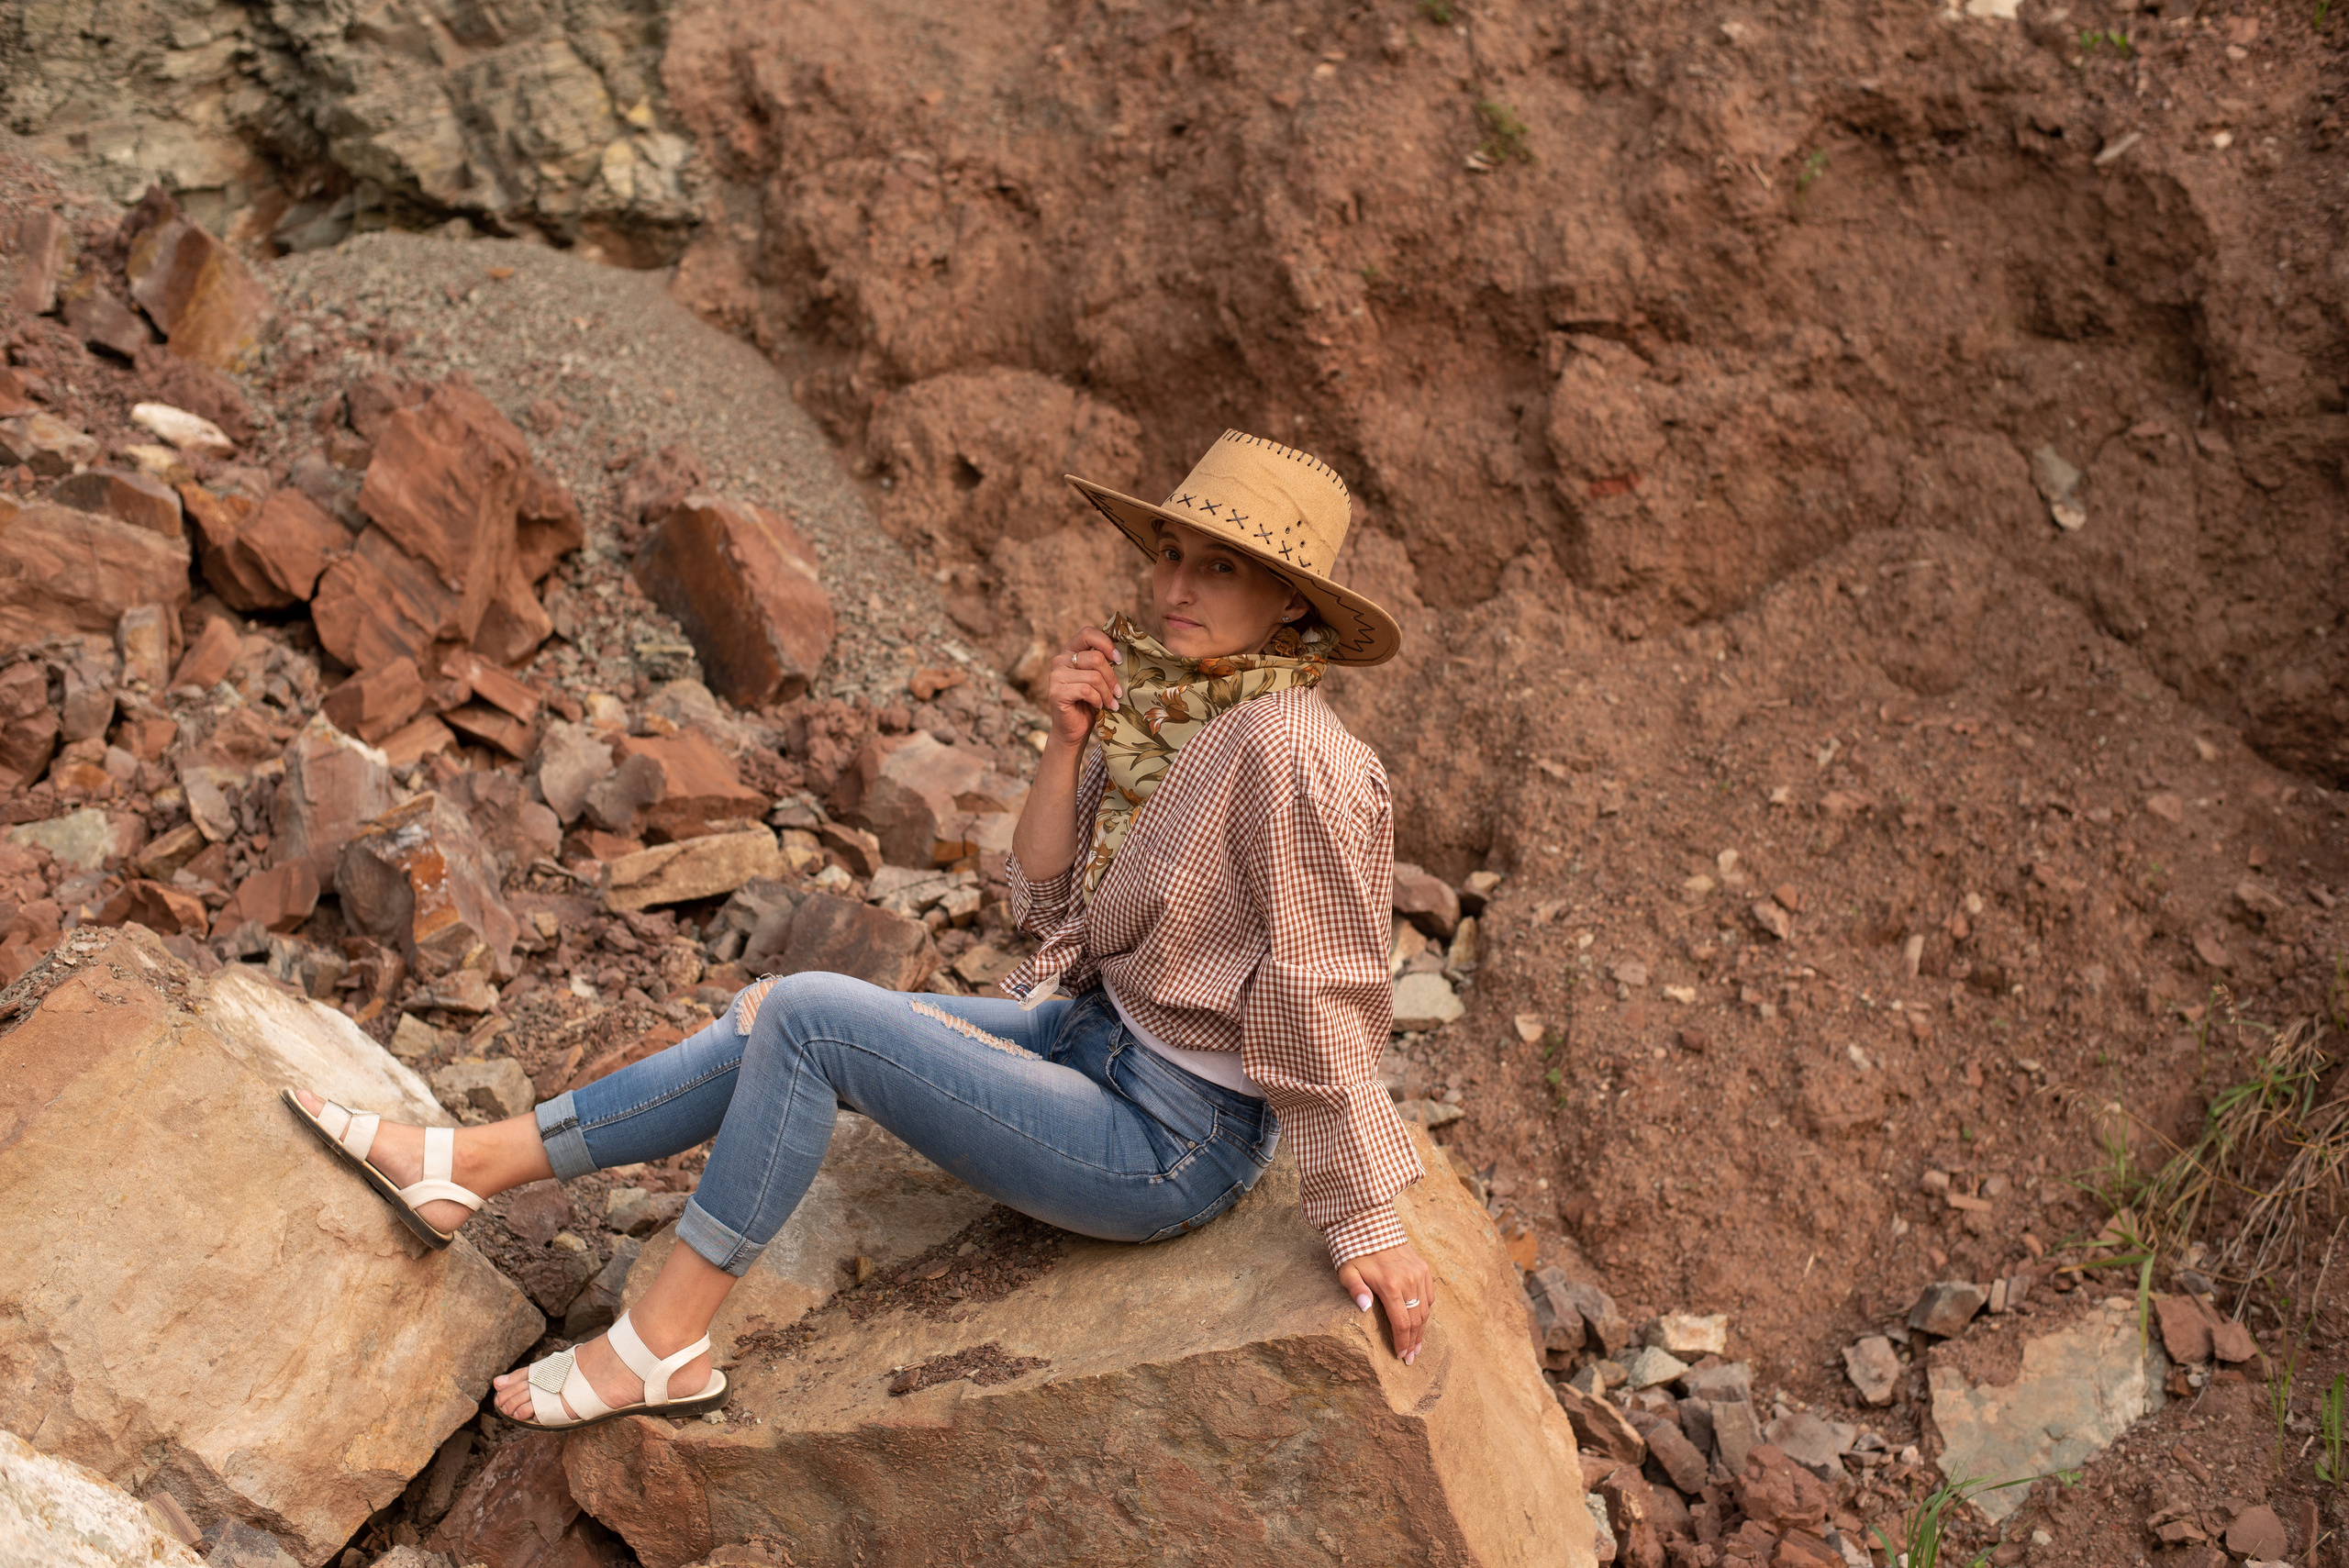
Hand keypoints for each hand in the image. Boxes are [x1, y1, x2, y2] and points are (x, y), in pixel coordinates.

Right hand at [1043, 626, 1122, 749]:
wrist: (1073, 730)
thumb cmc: (1089, 702)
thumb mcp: (1097, 678)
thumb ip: (1103, 664)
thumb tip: (1124, 654)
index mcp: (1070, 651)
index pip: (1087, 633)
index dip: (1106, 643)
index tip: (1119, 659)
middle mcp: (1060, 660)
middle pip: (1096, 658)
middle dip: (1112, 677)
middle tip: (1118, 692)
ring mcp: (1056, 676)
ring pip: (1093, 677)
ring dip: (1107, 693)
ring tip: (1110, 703)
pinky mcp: (1056, 693)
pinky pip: (1086, 691)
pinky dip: (1097, 700)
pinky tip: (1098, 706)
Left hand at [1338, 1242, 1434, 1363]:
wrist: (1369, 1224)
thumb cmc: (1353, 1252)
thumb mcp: (1347, 1271)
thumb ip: (1356, 1290)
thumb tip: (1365, 1308)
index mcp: (1390, 1285)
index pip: (1401, 1323)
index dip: (1402, 1342)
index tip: (1401, 1356)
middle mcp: (1408, 1280)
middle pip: (1416, 1320)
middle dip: (1413, 1342)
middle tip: (1410, 1358)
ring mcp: (1418, 1273)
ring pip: (1425, 1309)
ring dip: (1422, 1330)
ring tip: (1417, 1346)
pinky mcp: (1423, 1268)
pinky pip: (1429, 1295)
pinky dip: (1426, 1310)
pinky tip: (1421, 1322)